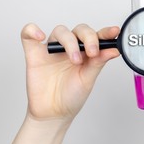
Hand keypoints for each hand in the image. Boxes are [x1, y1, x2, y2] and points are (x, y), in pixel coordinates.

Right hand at [6, 23, 118, 143]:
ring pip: (60, 31)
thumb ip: (99, 62)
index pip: (96, 36)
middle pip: (79, 30)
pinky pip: (28, 34)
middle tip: (92, 52)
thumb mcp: (88, 79)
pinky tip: (40, 36)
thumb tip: (115, 50)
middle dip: (88, 38)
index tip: (114, 31)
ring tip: (75, 60)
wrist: (53, 113)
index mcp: (86, 52)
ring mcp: (53, 49)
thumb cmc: (72, 96)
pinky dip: (32, 30)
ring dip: (70, 42)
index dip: (105, 32)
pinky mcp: (34, 54)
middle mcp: (71, 47)